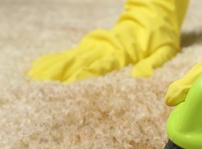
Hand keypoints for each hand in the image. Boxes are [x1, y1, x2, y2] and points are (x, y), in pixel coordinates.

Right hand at [29, 0, 188, 81]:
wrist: (155, 13)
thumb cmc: (161, 36)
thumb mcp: (165, 51)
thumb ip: (152, 63)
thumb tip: (139, 76)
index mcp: (126, 51)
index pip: (106, 63)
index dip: (90, 70)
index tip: (74, 79)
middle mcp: (110, 48)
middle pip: (84, 59)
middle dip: (64, 70)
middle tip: (43, 81)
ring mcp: (102, 45)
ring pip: (76, 55)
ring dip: (57, 65)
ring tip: (37, 74)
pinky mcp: (98, 44)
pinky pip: (77, 51)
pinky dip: (61, 58)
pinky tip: (47, 64)